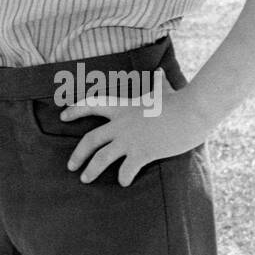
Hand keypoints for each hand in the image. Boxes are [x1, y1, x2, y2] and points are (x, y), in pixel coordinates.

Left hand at [60, 84, 209, 185]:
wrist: (192, 111)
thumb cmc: (179, 100)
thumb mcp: (163, 89)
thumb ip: (157, 82)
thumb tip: (160, 71)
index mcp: (122, 107)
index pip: (92, 105)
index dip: (75, 110)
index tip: (62, 116)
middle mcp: (121, 124)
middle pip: (90, 139)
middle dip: (77, 154)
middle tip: (70, 166)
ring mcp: (130, 139)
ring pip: (101, 157)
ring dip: (91, 170)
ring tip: (85, 179)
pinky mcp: (142, 152)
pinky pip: (126, 170)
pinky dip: (123, 178)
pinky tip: (123, 183)